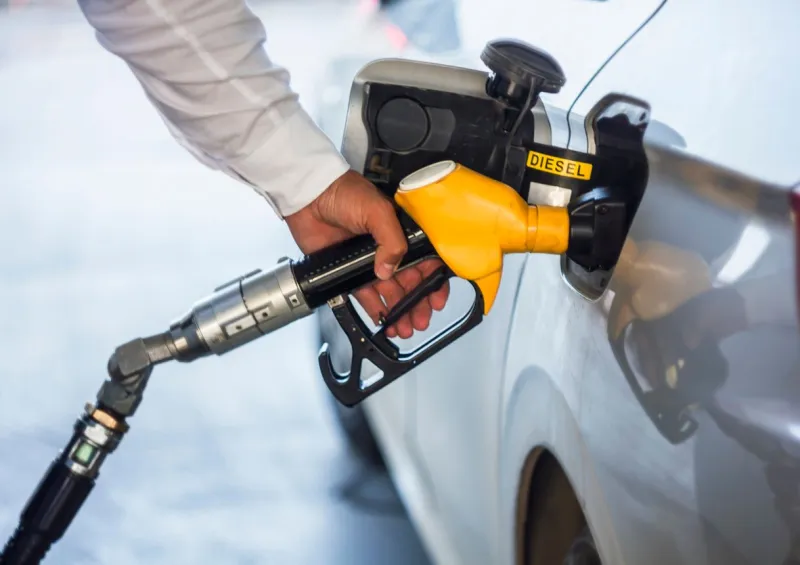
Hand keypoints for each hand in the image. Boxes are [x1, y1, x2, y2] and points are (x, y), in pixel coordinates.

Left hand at [284, 170, 449, 338]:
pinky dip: (374, 309)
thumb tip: (390, 271)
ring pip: (389, 293)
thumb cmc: (344, 192)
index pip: (424, 262)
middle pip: (409, 283)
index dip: (432, 282)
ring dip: (398, 311)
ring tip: (403, 328)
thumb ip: (391, 241)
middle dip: (417, 304)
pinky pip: (364, 294)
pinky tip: (382, 320)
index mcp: (401, 232)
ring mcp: (368, 261)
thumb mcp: (378, 211)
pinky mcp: (348, 271)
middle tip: (419, 321)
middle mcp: (387, 248)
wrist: (310, 196)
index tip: (436, 300)